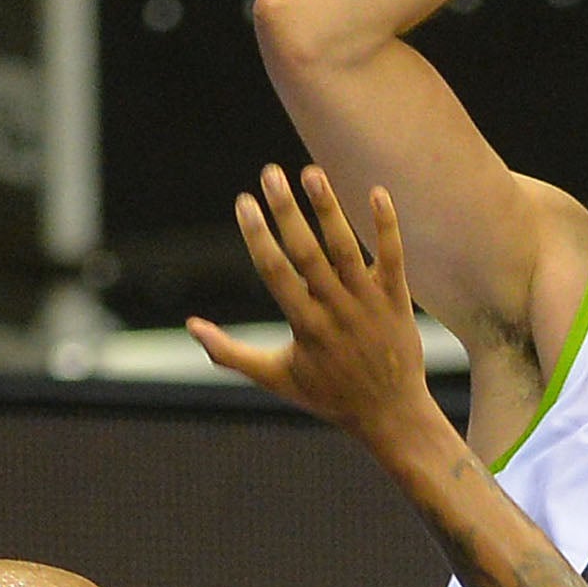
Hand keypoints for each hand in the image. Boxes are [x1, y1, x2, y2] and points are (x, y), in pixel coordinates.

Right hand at [191, 167, 441, 447]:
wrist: (391, 414)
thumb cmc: (328, 395)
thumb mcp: (276, 378)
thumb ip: (230, 353)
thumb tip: (190, 327)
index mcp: (304, 325)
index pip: (275, 272)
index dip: (258, 235)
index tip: (243, 201)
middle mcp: (336, 310)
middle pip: (308, 252)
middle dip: (287, 211)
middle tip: (270, 172)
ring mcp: (368, 302)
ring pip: (348, 248)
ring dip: (329, 209)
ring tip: (312, 172)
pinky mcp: (397, 299)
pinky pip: (393, 256)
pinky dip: (386, 225)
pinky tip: (376, 191)